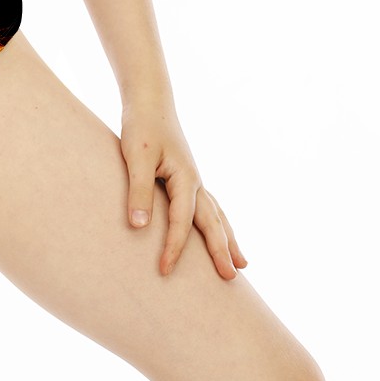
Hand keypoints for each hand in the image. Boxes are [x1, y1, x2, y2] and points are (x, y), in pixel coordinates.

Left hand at [119, 97, 247, 280]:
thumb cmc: (142, 127)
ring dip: (228, 239)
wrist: (149, 101)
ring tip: (242, 264)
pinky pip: (208, 207)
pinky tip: (219, 231)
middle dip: (222, 251)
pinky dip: (218, 223)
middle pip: (213, 222)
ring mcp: (194, 179)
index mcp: (185, 178)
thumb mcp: (137, 157)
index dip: (174, 247)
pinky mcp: (186, 177)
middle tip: (232, 279)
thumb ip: (139, 191)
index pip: (182, 221)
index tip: (164, 270)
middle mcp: (195, 181)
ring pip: (217, 215)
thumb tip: (138, 227)